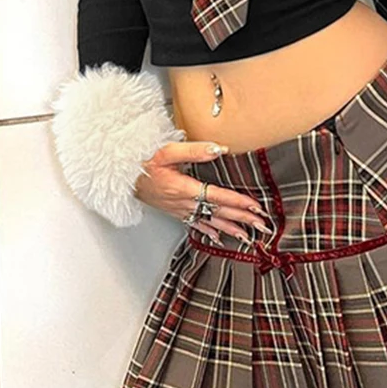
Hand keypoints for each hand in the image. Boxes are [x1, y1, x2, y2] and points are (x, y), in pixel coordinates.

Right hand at [134, 139, 271, 244]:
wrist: (123, 178)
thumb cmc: (144, 163)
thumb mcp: (167, 151)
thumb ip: (195, 150)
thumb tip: (219, 149)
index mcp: (184, 188)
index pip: (218, 197)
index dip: (238, 202)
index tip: (256, 207)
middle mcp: (184, 203)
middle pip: (219, 213)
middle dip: (242, 219)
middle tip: (263, 225)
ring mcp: (180, 210)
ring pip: (210, 222)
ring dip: (231, 229)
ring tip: (249, 236)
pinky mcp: (176, 212)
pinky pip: (196, 225)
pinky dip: (210, 231)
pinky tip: (220, 238)